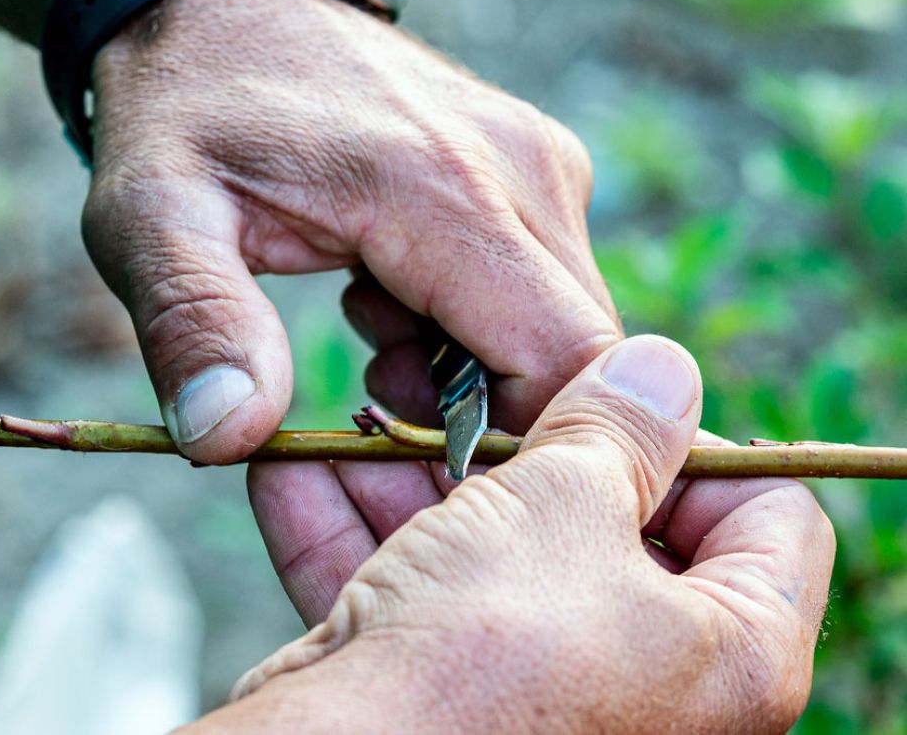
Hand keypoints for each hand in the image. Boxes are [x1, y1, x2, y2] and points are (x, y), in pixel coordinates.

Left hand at [82, 0, 619, 462]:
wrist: (224, 4)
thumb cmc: (190, 106)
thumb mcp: (154, 214)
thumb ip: (194, 322)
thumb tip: (229, 436)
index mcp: (448, 194)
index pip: (563, 362)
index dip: (521, 449)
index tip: (431, 477)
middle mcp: (526, 175)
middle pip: (576, 356)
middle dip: (491, 416)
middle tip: (378, 397)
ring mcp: (539, 168)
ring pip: (563, 328)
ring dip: (480, 372)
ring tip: (371, 338)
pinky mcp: (530, 172)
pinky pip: (540, 289)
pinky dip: (479, 330)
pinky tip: (393, 304)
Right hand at [188, 336, 833, 732]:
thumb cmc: (480, 646)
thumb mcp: (563, 504)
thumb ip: (621, 427)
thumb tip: (661, 370)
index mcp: (730, 651)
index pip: (763, 510)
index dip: (689, 439)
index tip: (607, 405)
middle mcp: (654, 684)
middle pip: (613, 525)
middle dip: (523, 450)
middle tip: (468, 399)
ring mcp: (548, 693)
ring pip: (499, 554)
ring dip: (421, 485)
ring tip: (368, 421)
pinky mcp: (455, 696)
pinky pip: (425, 599)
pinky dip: (367, 537)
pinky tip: (302, 473)